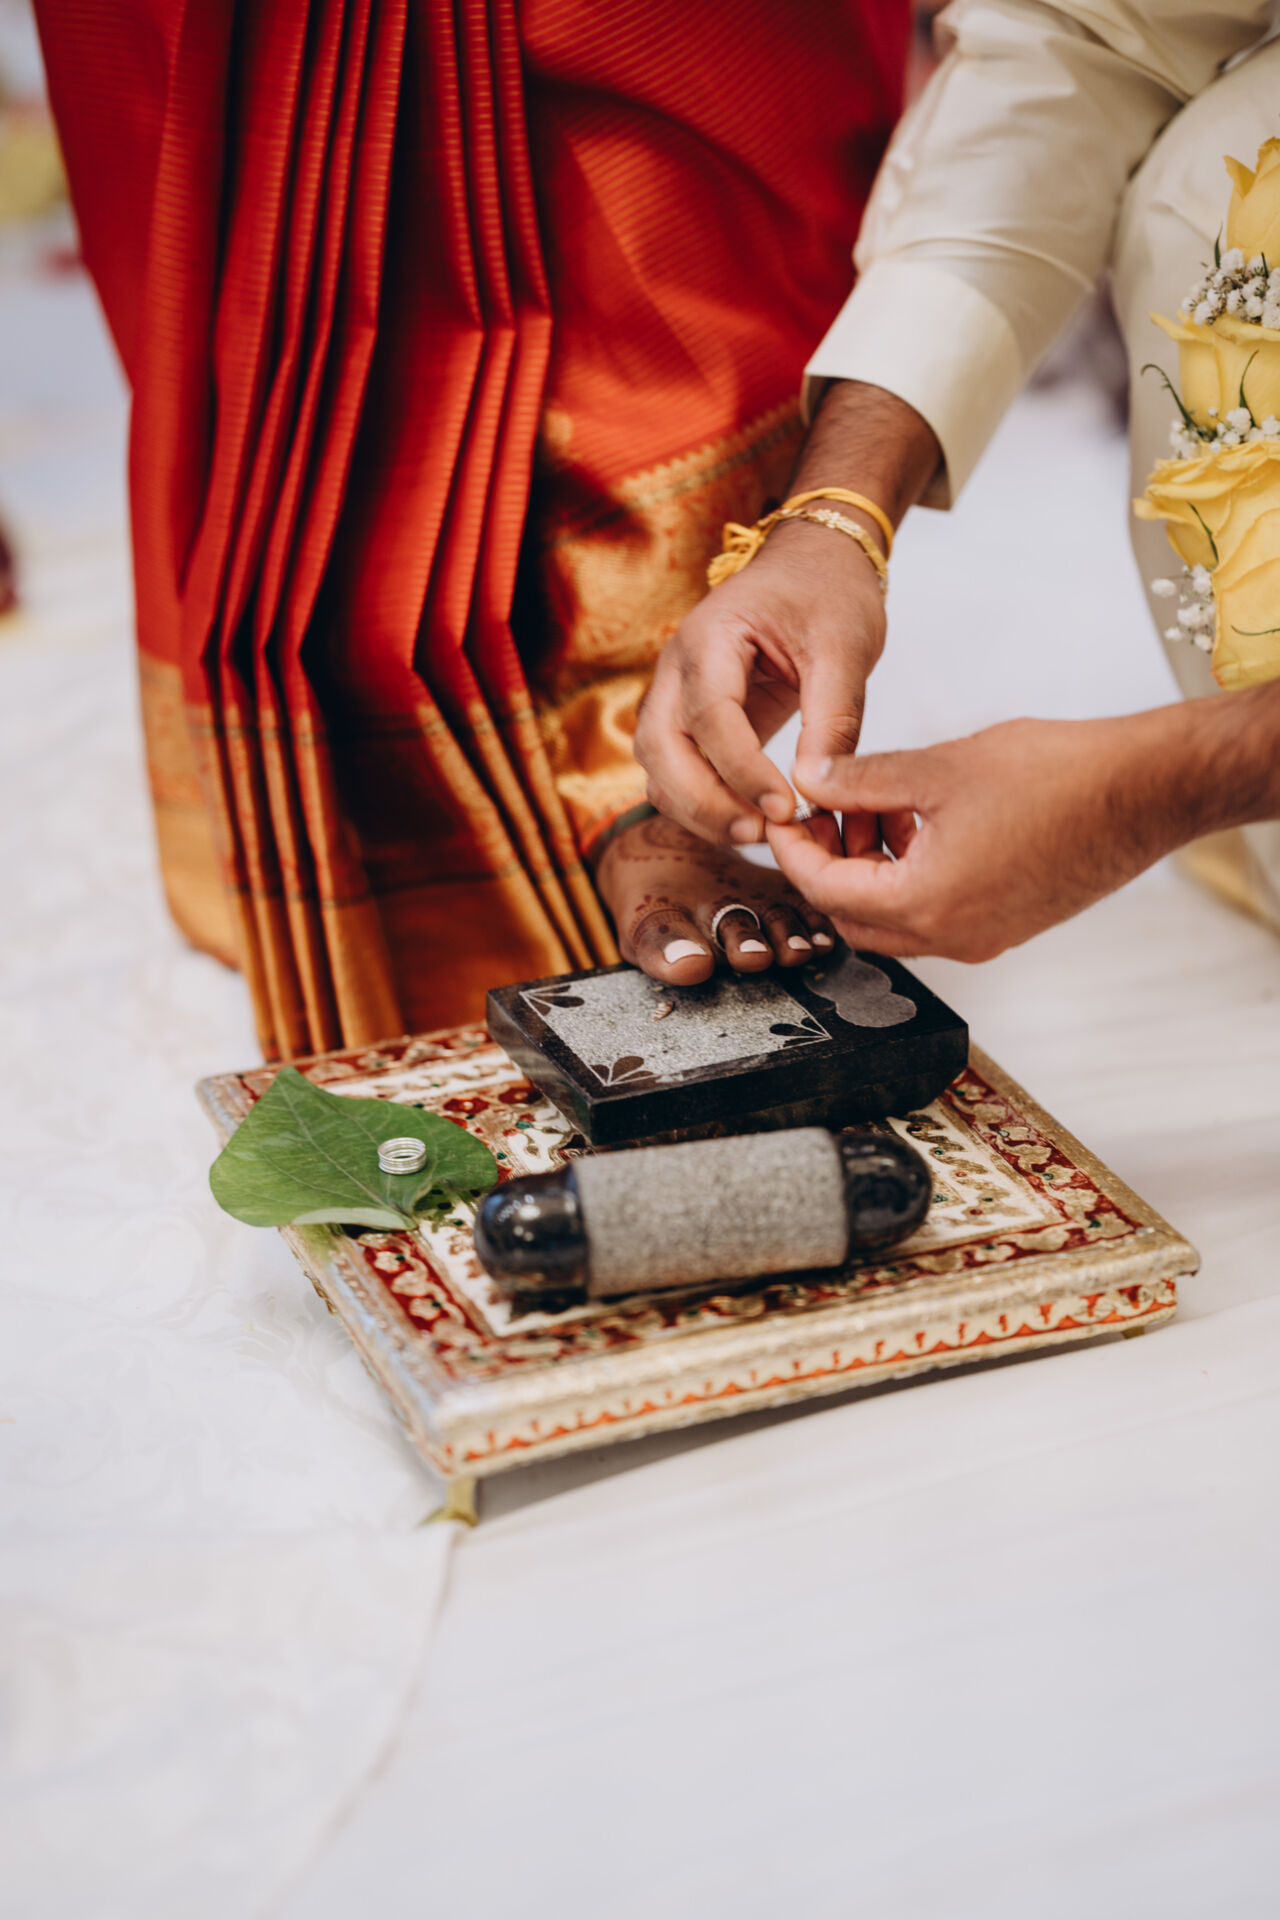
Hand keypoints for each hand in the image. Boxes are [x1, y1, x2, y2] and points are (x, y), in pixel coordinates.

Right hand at [634, 516, 886, 844]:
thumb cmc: (828, 594)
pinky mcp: (689, 722)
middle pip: (660, 750)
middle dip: (705, 801)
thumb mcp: (846, 647)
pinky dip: (702, 805)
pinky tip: (749, 819)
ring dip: (698, 810)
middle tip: (762, 831)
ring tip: (760, 832)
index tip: (786, 808)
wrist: (813, 566)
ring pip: (658, 769)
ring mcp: (674, 696)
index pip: (709, 716)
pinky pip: (676, 774)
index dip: (741, 770)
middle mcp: (676, 669)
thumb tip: (817, 786)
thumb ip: (832, 717)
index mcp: (709, 637)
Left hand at [770, 711, 1201, 961]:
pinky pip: (933, 914)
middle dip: (825, 863)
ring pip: (892, 918)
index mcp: (923, 904)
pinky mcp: (1005, 925)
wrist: (1146, 792)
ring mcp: (980, 937)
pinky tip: (917, 823)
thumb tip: (810, 779)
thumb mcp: (939, 767)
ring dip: (868, 868)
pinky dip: (908, 876)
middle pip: (851, 917)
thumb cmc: (1059, 776)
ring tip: (873, 806)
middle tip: (822, 810)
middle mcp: (949, 937)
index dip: (791, 847)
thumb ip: (861, 779)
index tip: (780, 811)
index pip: (824, 889)